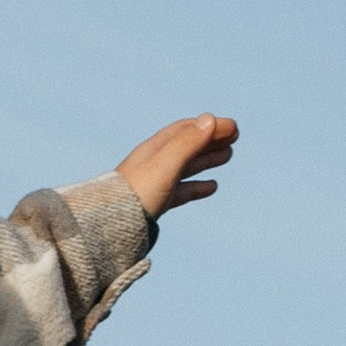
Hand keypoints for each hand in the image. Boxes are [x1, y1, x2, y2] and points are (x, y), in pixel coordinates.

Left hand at [116, 113, 237, 221]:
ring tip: (228, 155)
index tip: (233, 127)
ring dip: (207, 159)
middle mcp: (154, 163)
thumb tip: (210, 119)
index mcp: (154, 149)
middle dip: (211, 139)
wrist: (110, 226)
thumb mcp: (166, 164)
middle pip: (187, 146)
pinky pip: (181, 191)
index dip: (210, 126)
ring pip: (186, 167)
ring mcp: (155, 183)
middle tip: (235, 137)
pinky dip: (198, 186)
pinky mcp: (156, 203)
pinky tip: (212, 187)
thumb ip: (188, 143)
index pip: (186, 130)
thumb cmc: (137, 193)